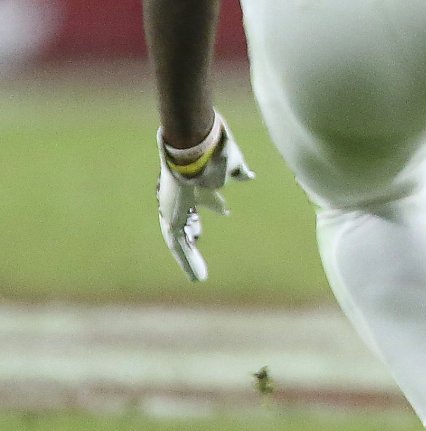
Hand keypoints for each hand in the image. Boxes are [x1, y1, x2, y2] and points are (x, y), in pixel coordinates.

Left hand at [155, 114, 253, 282]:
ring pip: (181, 237)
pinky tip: (198, 276)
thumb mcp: (230, 164)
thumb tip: (248, 177)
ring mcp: (173, 208)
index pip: (202, 195)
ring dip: (190, 256)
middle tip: (198, 238)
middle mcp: (179, 194)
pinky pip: (178, 245)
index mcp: (193, 179)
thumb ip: (238, 172)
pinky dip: (187, 261)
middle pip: (186, 217)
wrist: (195, 154)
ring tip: (200, 277)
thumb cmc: (214, 154)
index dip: (212, 203)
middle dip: (193, 228)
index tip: (224, 211)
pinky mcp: (172, 220)